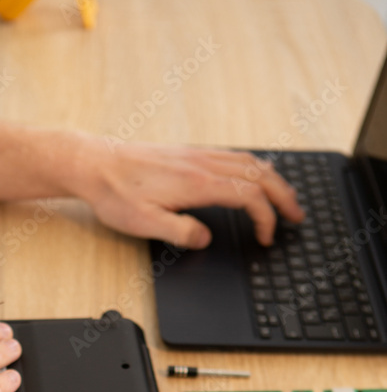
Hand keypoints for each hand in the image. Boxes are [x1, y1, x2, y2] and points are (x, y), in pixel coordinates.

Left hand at [75, 141, 304, 247]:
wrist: (94, 164)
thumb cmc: (115, 194)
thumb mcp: (144, 224)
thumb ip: (180, 233)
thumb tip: (205, 238)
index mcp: (196, 183)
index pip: (248, 197)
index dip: (265, 218)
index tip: (265, 237)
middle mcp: (202, 163)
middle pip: (258, 173)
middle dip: (283, 195)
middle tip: (297, 216)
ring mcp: (197, 154)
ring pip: (249, 160)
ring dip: (272, 179)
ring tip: (284, 197)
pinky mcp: (189, 153)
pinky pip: (233, 155)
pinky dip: (254, 167)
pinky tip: (253, 177)